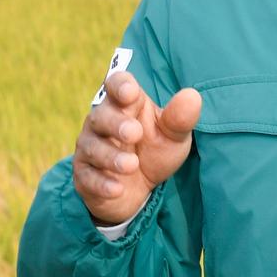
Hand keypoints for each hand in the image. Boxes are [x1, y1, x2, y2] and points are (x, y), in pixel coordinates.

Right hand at [73, 71, 201, 224]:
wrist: (138, 191)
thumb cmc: (153, 151)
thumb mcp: (172, 136)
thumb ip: (180, 118)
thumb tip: (192, 96)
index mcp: (123, 104)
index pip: (115, 84)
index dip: (120, 85)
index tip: (130, 92)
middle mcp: (101, 122)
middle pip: (100, 116)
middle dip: (116, 124)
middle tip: (135, 133)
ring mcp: (90, 149)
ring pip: (93, 147)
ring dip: (111, 156)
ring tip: (132, 165)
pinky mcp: (84, 176)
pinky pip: (88, 178)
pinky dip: (102, 183)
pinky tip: (117, 188)